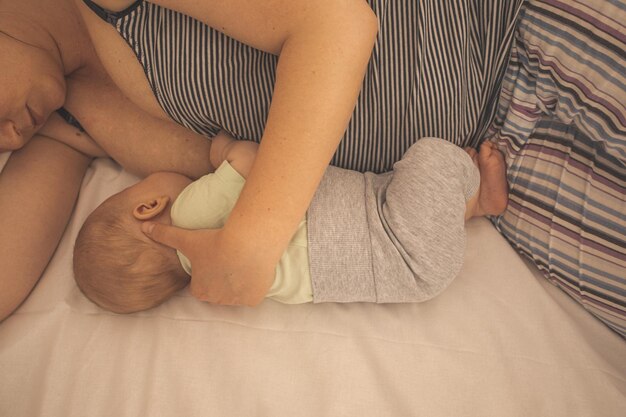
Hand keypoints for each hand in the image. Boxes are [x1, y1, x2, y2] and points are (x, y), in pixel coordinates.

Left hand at [141, 222, 274, 305]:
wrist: (247, 244)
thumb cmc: (215, 242)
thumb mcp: (187, 238)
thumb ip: (165, 235)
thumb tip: (144, 226)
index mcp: (200, 290)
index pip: (201, 285)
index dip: (207, 272)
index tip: (213, 259)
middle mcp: (217, 300)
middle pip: (219, 291)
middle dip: (222, 279)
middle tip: (228, 259)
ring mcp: (237, 301)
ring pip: (237, 293)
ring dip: (238, 282)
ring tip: (243, 262)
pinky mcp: (254, 299)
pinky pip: (253, 294)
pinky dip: (254, 285)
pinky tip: (254, 270)